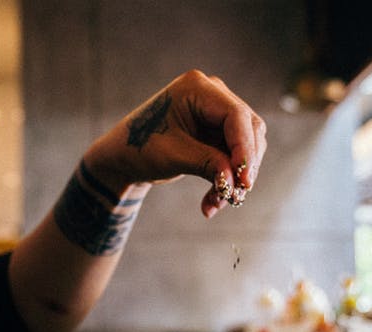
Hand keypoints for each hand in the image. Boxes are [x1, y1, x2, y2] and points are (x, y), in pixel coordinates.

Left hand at [83, 69, 267, 217]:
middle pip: (248, 129)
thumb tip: (237, 182)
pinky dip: (227, 179)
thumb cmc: (140, 148)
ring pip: (246, 145)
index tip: (245, 181)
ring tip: (215, 204)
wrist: (124, 155)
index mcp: (196, 87)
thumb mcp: (173, 156)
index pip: (235, 116)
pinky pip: (235, 156)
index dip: (244, 149)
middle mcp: (212, 93)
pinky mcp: (218, 130)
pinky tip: (211, 202)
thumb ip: (208, 164)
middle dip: (243, 166)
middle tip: (235, 197)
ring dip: (235, 177)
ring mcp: (217, 111)